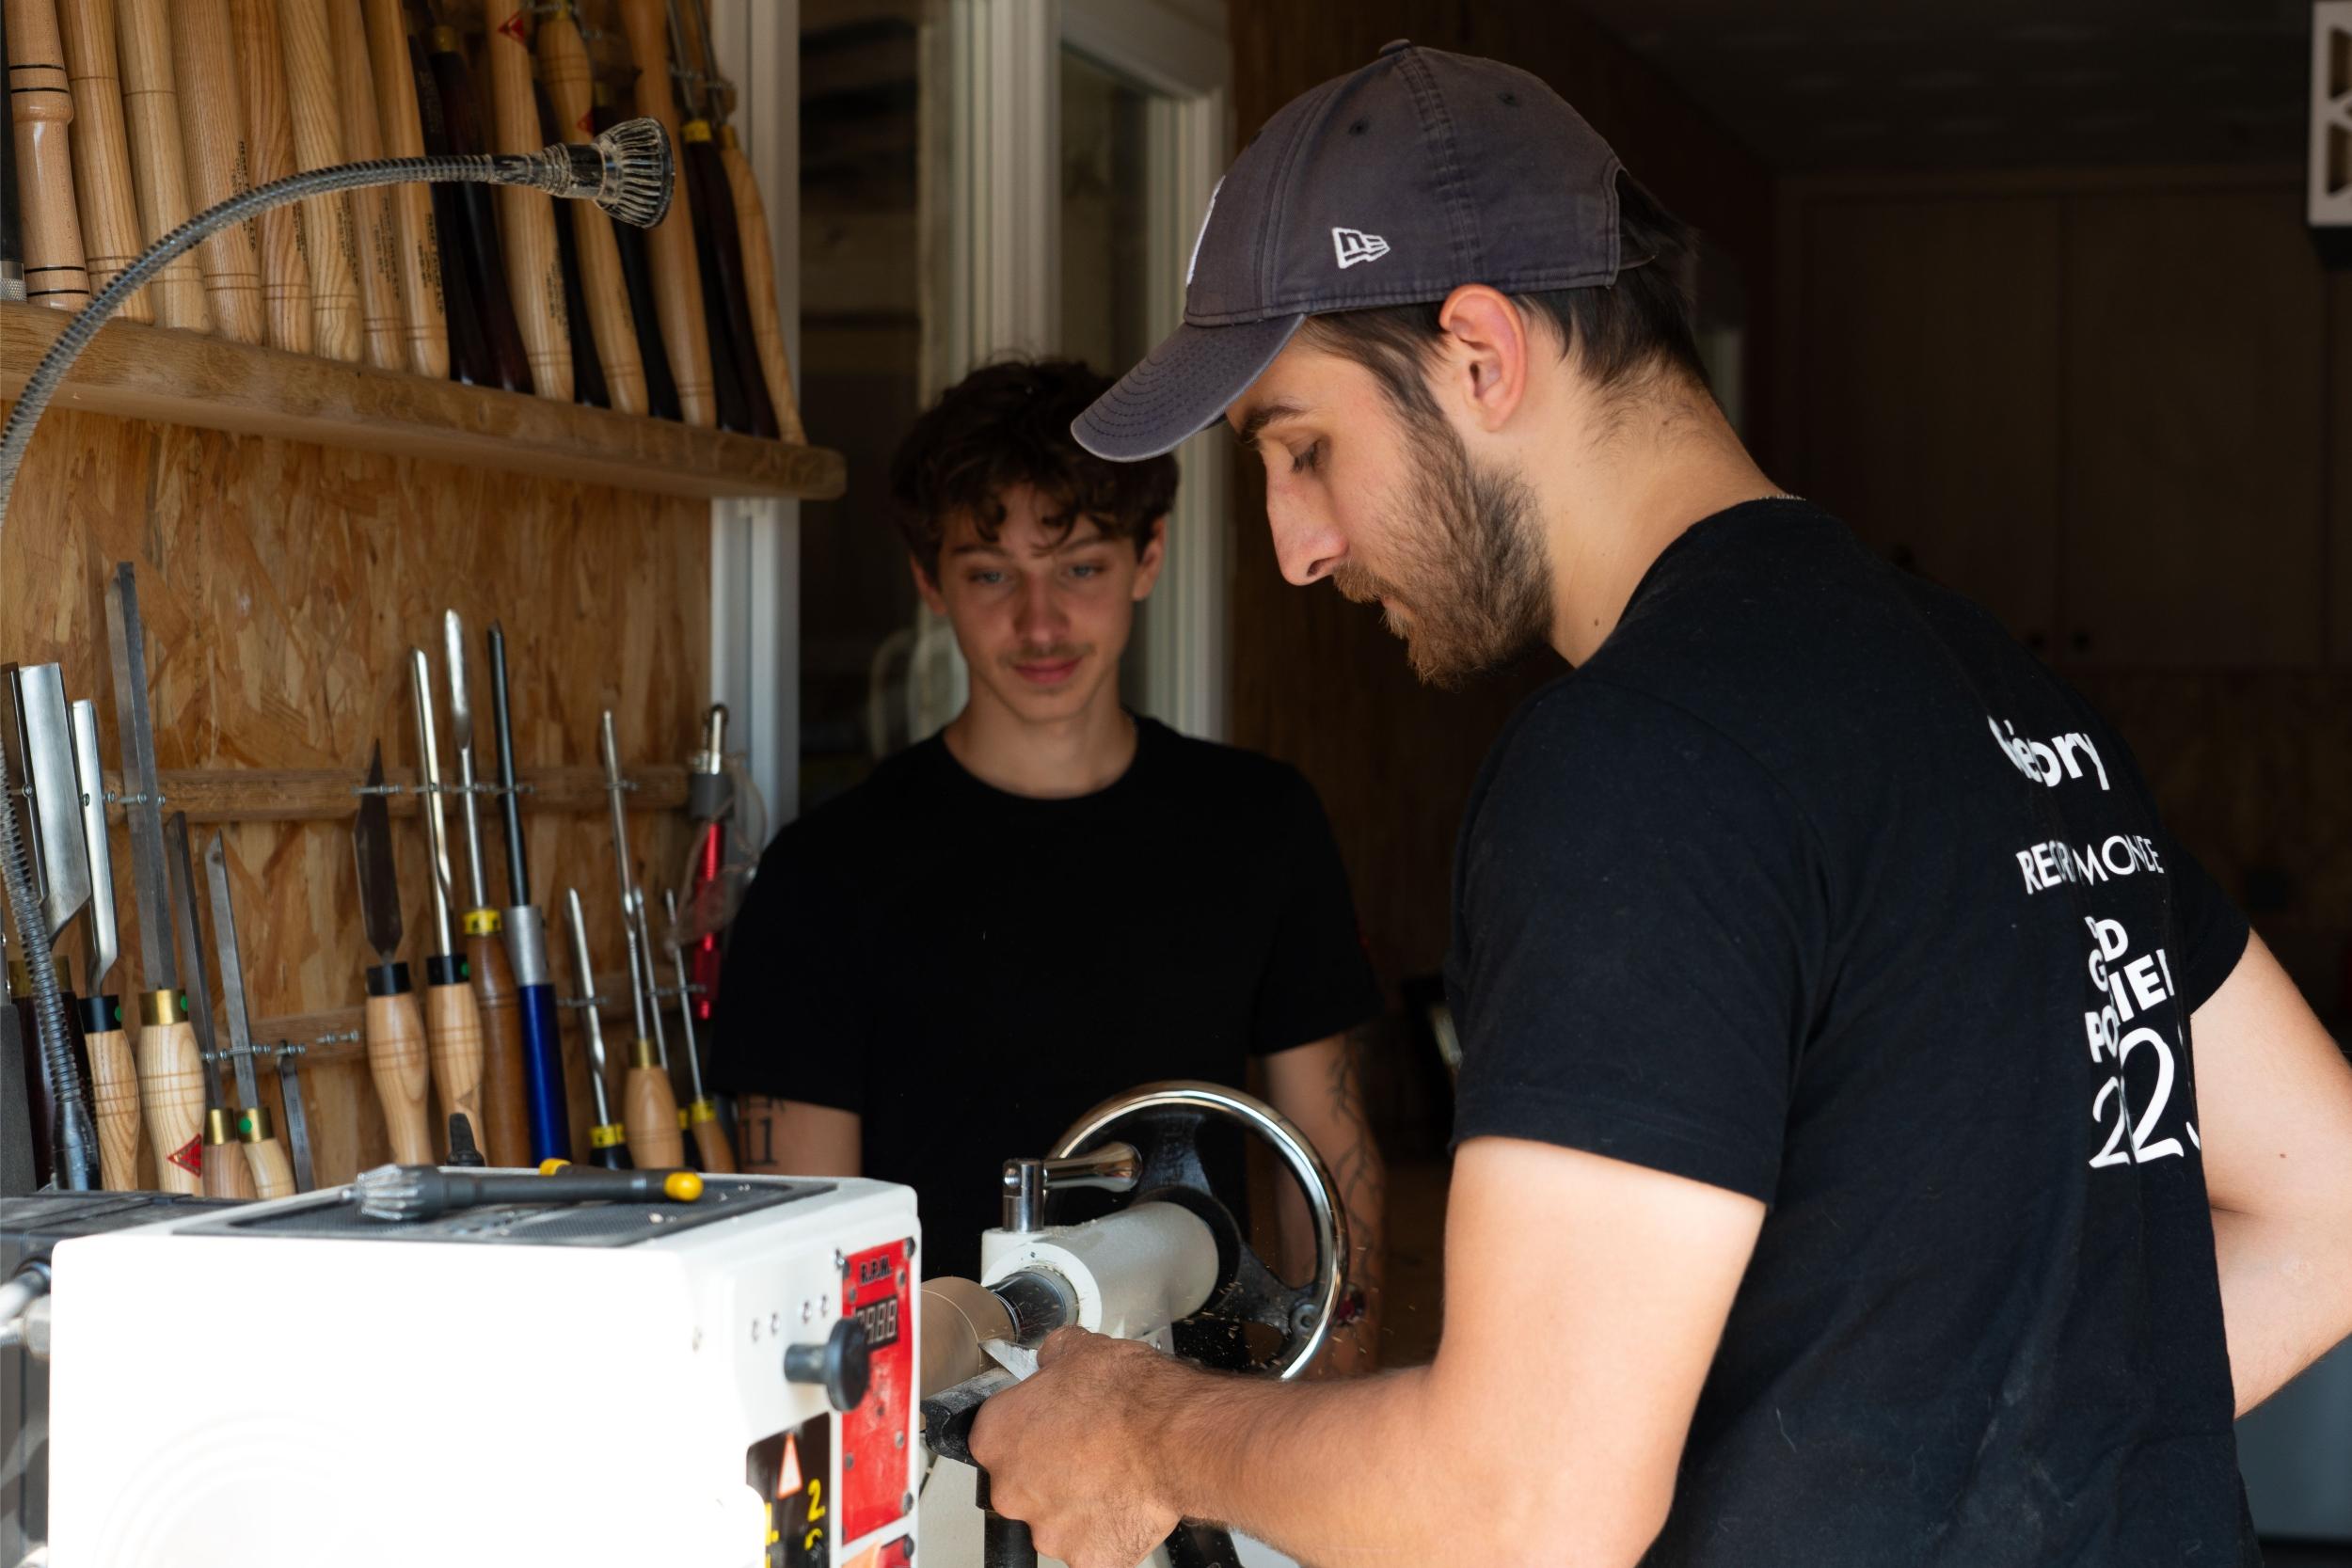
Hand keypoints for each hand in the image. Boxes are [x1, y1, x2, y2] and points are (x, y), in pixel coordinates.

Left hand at [967, 1328, 1187, 1567]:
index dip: (1030, 1427)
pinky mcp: (1087, 1557)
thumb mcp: (1080, 1349)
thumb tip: (1052, 1357)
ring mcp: (1048, 1531)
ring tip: (1113, 1474)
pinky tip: (1128, 1499)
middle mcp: (1011, 1491)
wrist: (1174, 1438)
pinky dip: (1109, 1528)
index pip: (997, 1436)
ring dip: (1079, 1502)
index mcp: (997, 1438)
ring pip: (1057, 1519)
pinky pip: (1093, 1544)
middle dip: (1050, 1472)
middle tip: (1088, 1451)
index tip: (1051, 1425)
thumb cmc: (1129, 1398)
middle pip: (1022, 1485)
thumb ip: (1052, 1356)